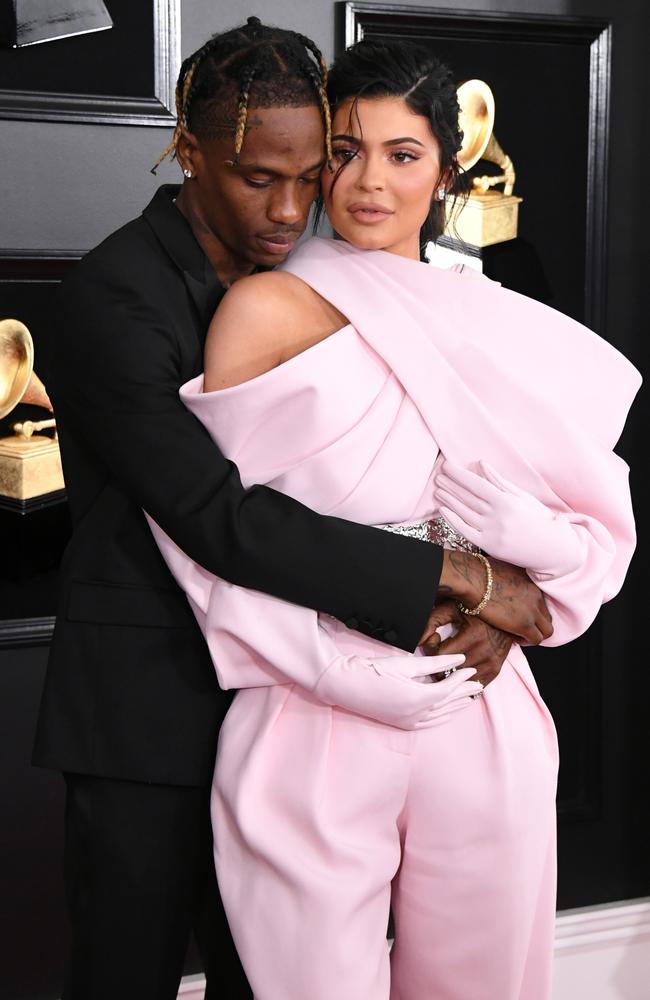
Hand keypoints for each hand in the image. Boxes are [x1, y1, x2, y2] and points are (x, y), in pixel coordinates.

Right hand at [314, 652, 482, 730]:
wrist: (346, 686)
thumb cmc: (373, 671)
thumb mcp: (406, 664)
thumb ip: (435, 663)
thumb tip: (458, 659)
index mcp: (419, 698)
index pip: (448, 689)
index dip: (461, 678)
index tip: (471, 669)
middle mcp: (416, 714)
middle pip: (448, 703)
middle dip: (464, 693)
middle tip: (479, 684)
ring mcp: (409, 721)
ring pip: (441, 715)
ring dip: (456, 706)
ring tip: (470, 698)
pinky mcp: (402, 724)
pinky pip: (429, 723)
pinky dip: (442, 717)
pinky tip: (449, 713)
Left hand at [418, 600, 512, 687]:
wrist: (501, 613)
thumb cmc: (472, 609)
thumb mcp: (451, 608)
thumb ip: (431, 621)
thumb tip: (418, 640)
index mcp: (473, 635)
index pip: (442, 655)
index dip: (432, 648)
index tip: (434, 639)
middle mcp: (485, 651)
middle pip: (450, 671)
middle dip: (438, 665)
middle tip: (435, 655)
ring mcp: (491, 662)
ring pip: (461, 681)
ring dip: (450, 676)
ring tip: (446, 664)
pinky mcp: (495, 670)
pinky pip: (474, 685)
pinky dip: (464, 682)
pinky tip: (458, 672)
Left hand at [434, 459, 580, 576]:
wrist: (552, 549)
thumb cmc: (539, 519)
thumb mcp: (522, 496)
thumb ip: (499, 481)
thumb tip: (481, 464)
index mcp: (507, 501)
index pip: (476, 485)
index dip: (459, 475)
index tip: (446, 466)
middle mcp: (498, 517)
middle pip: (467, 498)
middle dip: (451, 486)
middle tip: (437, 476)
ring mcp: (492, 532)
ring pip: (464, 513)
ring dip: (449, 500)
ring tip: (438, 490)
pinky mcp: (489, 546)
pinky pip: (466, 532)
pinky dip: (453, 520)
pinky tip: (443, 510)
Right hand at [437, 548, 552, 644]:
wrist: (471, 579)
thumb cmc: (475, 572)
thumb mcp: (498, 568)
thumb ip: (504, 576)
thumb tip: (495, 579)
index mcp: (530, 580)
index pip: (540, 601)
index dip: (531, 611)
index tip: (519, 615)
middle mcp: (536, 594)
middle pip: (547, 615)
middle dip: (536, 624)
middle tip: (521, 628)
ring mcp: (532, 609)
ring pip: (547, 630)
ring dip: (534, 635)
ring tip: (518, 636)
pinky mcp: (524, 624)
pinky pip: (536, 639)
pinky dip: (527, 642)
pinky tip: (513, 639)